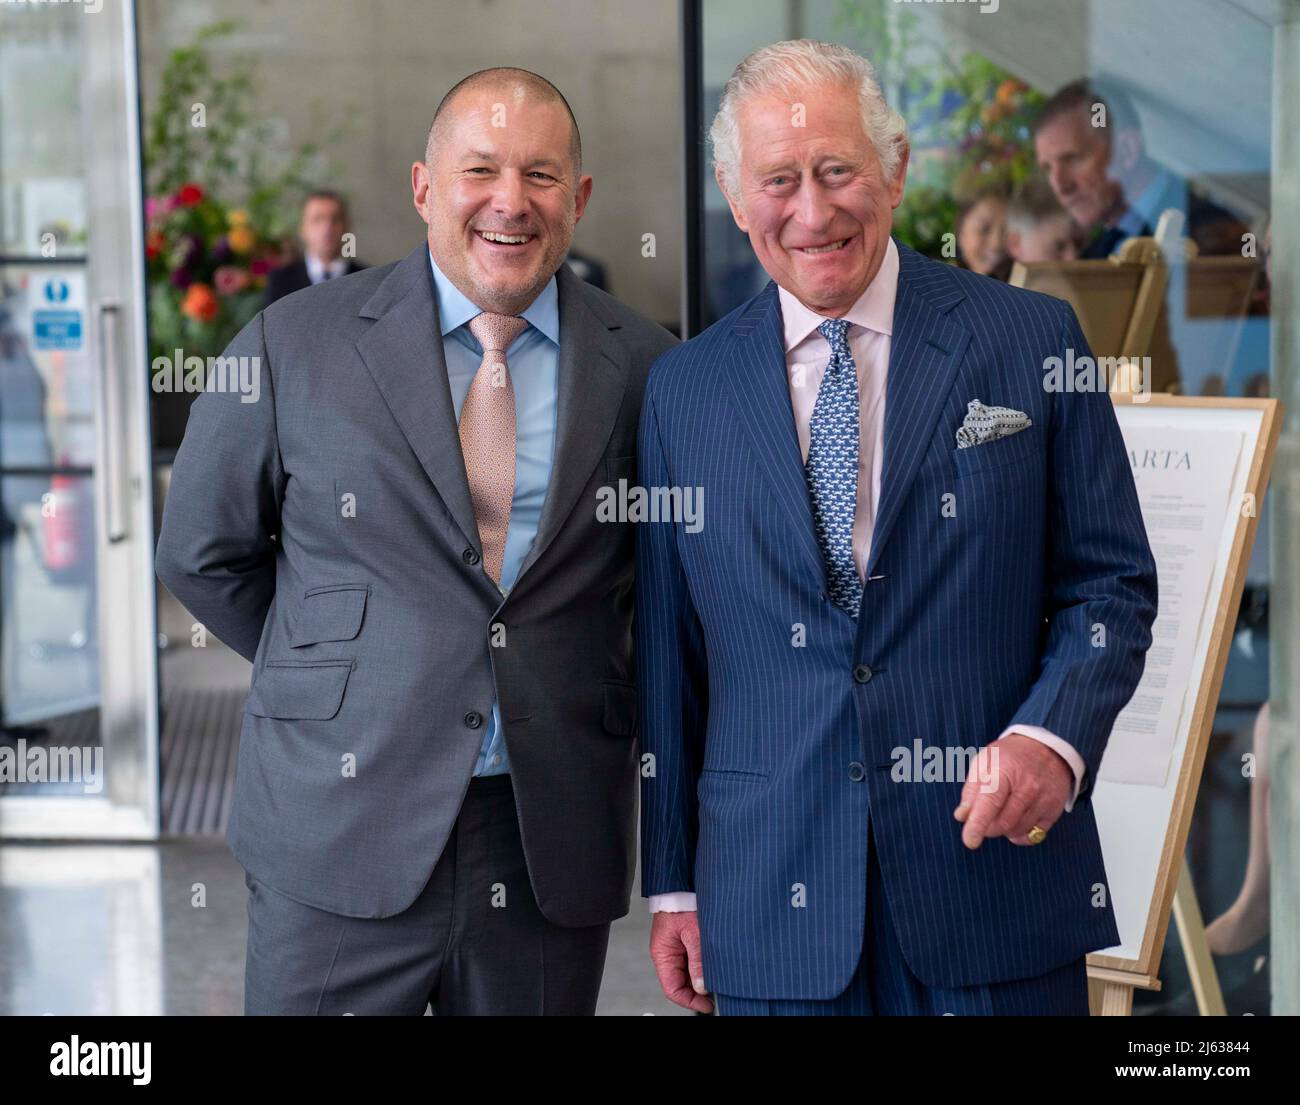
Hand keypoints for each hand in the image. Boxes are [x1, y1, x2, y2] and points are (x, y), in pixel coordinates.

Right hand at [649, 911, 712, 1012]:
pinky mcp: (683, 943)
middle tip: (715, 996)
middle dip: (697, 992)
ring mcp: (675, 949)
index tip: (707, 1006)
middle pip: (680, 984)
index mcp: (663, 954)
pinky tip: (712, 968)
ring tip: (716, 981)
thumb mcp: (693, 933)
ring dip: (700, 979)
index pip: (672, 989)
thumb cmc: (682, 903)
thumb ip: (697, 960)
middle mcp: (667, 954)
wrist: (681, 885)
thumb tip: (701, 986)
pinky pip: (691, 962)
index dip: (689, 1001)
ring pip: (687, 974)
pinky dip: (701, 968)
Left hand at [953, 733, 1072, 848]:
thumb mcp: (984, 762)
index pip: (990, 802)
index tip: (970, 841)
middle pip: (1002, 823)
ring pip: (1016, 831)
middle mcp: (1028, 787)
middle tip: (983, 816)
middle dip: (986, 827)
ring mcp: (1043, 800)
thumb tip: (962, 816)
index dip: (978, 823)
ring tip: (1001, 811)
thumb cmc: (1009, 756)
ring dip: (1002, 830)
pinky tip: (1014, 822)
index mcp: (1005, 771)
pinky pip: (1033, 837)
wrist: (1049, 748)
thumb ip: (971, 790)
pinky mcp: (1054, 811)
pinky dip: (1018, 835)